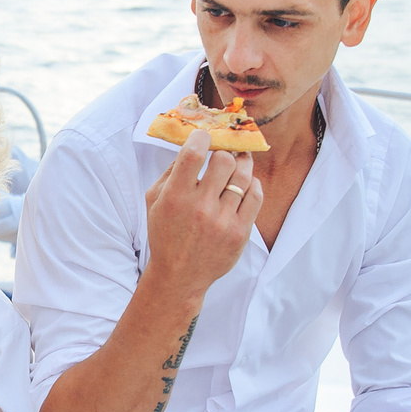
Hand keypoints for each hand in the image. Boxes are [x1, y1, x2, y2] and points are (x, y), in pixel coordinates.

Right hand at [143, 131, 262, 297]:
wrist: (179, 275)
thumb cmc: (165, 234)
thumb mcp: (155, 201)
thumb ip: (171, 171)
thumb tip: (193, 143)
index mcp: (175, 197)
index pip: (193, 154)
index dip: (202, 137)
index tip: (205, 136)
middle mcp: (200, 208)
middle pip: (224, 160)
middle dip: (224, 150)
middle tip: (225, 149)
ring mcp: (223, 221)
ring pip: (243, 175)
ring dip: (243, 162)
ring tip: (241, 159)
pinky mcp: (240, 232)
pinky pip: (256, 196)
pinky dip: (253, 183)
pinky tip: (247, 182)